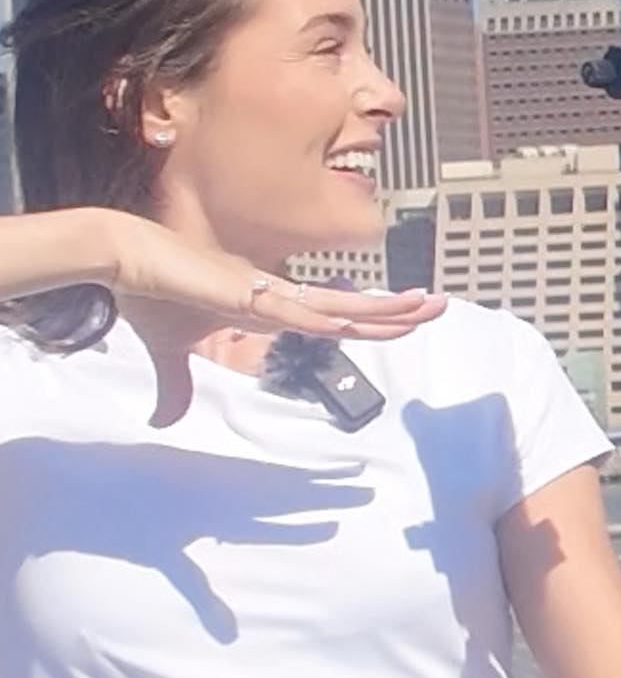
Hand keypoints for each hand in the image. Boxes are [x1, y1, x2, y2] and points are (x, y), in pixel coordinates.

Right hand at [89, 211, 445, 426]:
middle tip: (439, 305)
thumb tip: (164, 418)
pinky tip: (362, 321)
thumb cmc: (149, 294)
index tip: (402, 318)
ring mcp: (268, 293)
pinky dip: (329, 317)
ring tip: (428, 304)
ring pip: (339, 305)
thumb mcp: (168, 350)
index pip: (330, 316)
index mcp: (268, 305)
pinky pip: (298, 310)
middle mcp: (278, 297)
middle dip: (395, 310)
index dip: (367, 318)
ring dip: (384, 307)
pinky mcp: (250, 294)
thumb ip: (174, 385)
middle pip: (349, 307)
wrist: (124, 259)